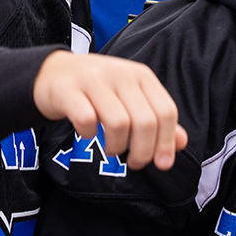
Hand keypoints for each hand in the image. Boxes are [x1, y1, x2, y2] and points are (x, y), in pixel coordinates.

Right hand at [32, 51, 186, 170]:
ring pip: (118, 123)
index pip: (166, 111)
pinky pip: (85, 119)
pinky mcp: (69, 90)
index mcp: (141, 76)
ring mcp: (94, 80)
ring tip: (111, 148)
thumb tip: (182, 143)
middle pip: (145, 121)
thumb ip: (156, 120)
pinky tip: (88, 132)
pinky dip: (89, 133)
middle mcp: (121, 73)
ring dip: (116, 146)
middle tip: (133, 162)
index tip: (161, 163)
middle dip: (142, 151)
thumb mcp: (131, 98)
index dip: (167, 142)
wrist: (53, 72)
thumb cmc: (98, 90)